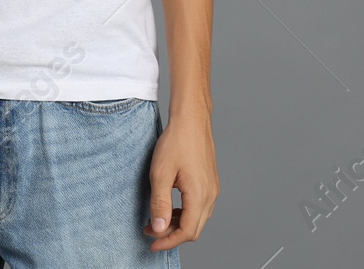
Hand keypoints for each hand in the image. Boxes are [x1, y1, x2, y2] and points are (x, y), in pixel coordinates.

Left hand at [143, 112, 218, 250]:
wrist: (191, 119)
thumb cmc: (176, 141)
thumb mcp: (160, 174)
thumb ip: (160, 204)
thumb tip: (159, 229)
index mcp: (199, 195)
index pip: (186, 232)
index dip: (168, 241)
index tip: (152, 243)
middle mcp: (210, 195)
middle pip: (194, 229)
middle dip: (172, 235)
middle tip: (151, 231)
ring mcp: (212, 188)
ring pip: (197, 218)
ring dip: (178, 223)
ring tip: (157, 218)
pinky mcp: (210, 182)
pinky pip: (200, 207)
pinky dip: (185, 213)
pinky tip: (170, 206)